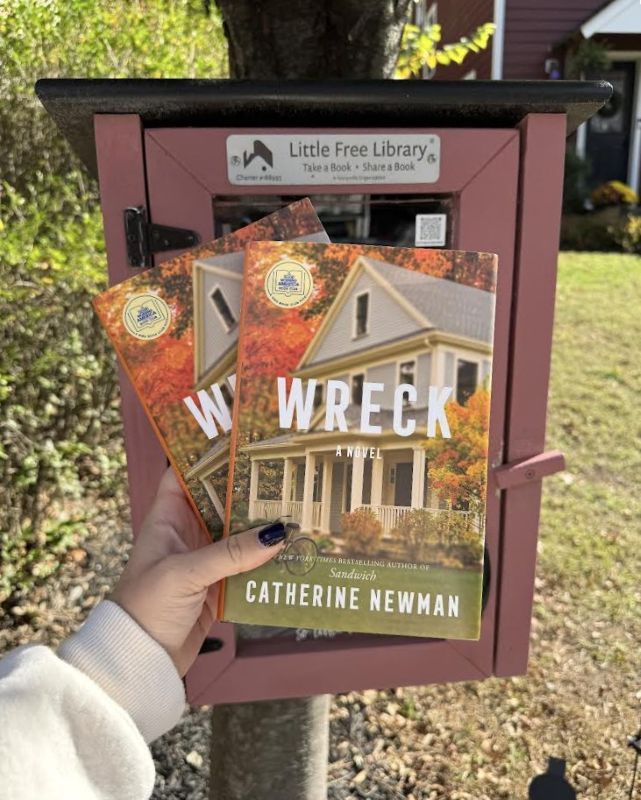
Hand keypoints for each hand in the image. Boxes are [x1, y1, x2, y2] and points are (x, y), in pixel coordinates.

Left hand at [111, 467, 285, 675]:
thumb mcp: (185, 573)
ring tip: (297, 506)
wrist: (137, 661)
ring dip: (263, 525)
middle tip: (285, 472)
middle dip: (250, 488)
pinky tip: (291, 551)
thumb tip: (277, 533)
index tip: (242, 438)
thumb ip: (230, 553)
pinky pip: (247, 564)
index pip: (186, 472)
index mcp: (168, 517)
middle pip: (222, 500)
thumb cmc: (145, 608)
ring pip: (239, 532)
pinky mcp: (218, 585)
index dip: (208, 453)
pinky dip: (267, 559)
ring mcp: (204, 559)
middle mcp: (187, 532)